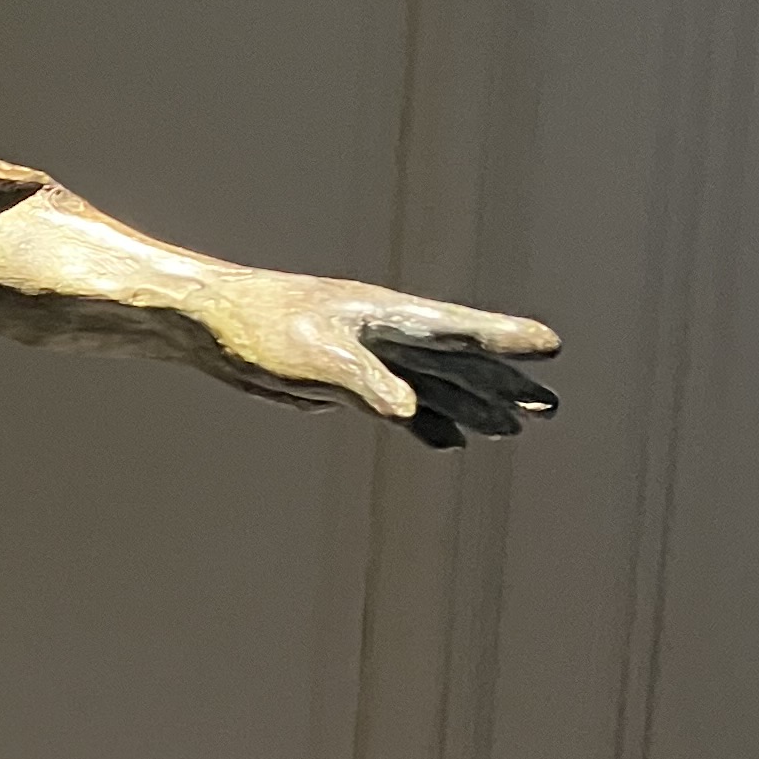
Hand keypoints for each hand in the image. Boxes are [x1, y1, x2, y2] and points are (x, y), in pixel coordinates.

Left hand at [205, 270, 561, 446]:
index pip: (459, 330)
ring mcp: (366, 357)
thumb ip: (366, 383)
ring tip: (515, 428)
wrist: (208, 323)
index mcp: (387, 316)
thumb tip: (410, 412)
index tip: (550, 346)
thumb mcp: (315, 357)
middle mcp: (385, 335)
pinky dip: (428, 422)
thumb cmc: (258, 326)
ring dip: (474, 406)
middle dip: (504, 385)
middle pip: (458, 363)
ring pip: (434, 385)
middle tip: (549, 407)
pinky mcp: (342, 380)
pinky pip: (399, 404)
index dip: (506, 340)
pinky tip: (451, 441)